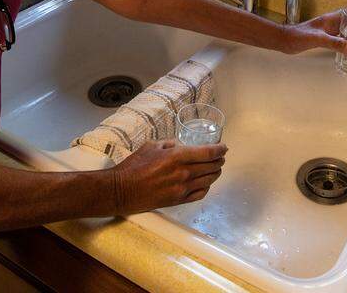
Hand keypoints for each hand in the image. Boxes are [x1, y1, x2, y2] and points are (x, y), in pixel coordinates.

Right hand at [109, 139, 225, 214]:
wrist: (122, 190)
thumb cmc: (134, 166)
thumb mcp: (152, 145)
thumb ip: (170, 144)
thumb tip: (180, 145)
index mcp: (177, 157)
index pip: (207, 153)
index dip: (219, 149)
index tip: (224, 147)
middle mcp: (183, 173)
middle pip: (211, 166)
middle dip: (219, 160)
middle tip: (221, 156)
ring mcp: (182, 189)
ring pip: (209, 180)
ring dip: (215, 173)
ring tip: (216, 168)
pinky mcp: (178, 201)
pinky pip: (200, 194)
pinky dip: (206, 187)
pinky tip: (205, 183)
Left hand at [274, 10, 346, 55]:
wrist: (284, 41)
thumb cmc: (297, 36)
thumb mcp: (318, 39)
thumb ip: (335, 43)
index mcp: (329, 19)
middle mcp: (329, 24)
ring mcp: (325, 31)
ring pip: (343, 32)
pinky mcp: (321, 39)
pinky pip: (337, 40)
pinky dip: (344, 44)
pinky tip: (346, 51)